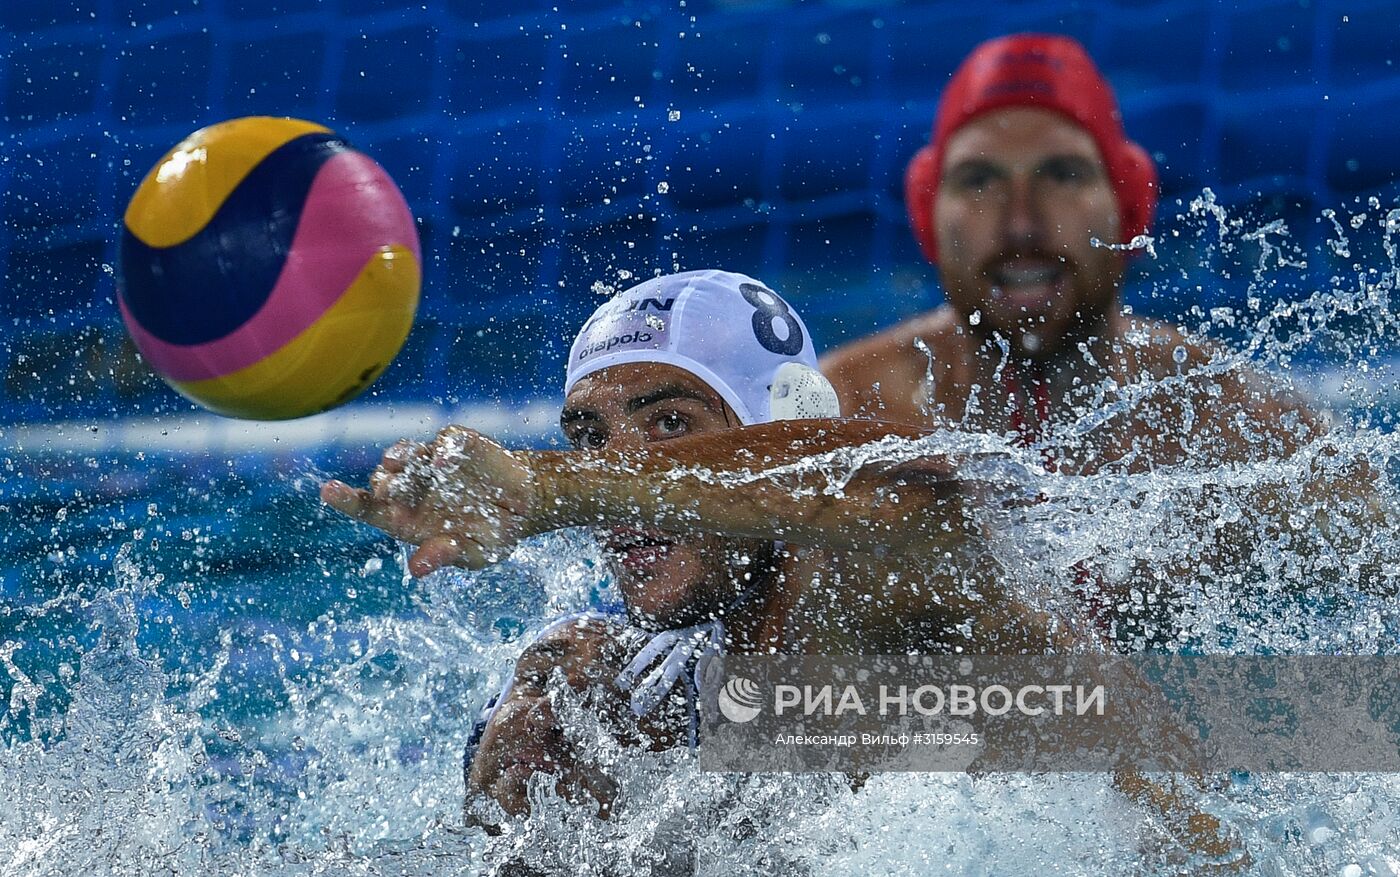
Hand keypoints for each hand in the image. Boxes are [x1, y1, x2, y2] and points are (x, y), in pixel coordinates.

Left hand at [320, 425, 541, 575]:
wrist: (523, 507)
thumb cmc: (491, 535)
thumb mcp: (474, 554)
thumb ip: (445, 556)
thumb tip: (418, 568)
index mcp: (405, 518)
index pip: (366, 508)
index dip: (346, 500)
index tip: (327, 490)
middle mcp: (412, 487)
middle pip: (384, 479)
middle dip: (383, 482)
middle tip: (386, 489)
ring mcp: (432, 463)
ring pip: (405, 454)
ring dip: (398, 457)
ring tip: (397, 464)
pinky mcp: (457, 444)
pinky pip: (446, 441)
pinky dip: (444, 448)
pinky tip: (446, 460)